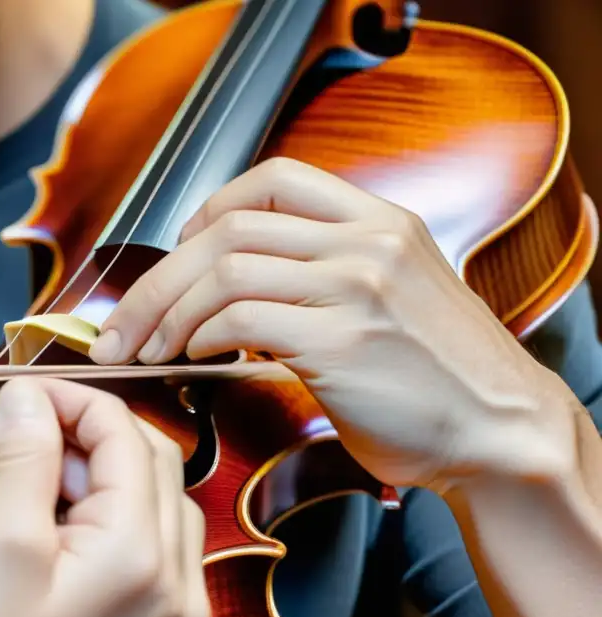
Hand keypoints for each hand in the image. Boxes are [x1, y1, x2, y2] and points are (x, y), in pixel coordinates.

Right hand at [0, 378, 209, 616]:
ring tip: (45, 495)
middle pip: (156, 473)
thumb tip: (31, 397)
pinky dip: (122, 540)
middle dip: (95, 441)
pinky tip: (70, 549)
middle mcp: (179, 599)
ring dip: (110, 488)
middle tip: (32, 441)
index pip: (127, 439)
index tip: (27, 395)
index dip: (74, 401)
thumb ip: (26, 454)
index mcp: (140, 560)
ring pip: (163, 519)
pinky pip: (160, 573)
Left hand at [89, 157, 561, 488]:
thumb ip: (326, 272)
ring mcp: (355, 288)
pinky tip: (191, 357)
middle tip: (124, 321)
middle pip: (229, 228)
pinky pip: (240, 320)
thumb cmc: (434, 374)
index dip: (211, 208)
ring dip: (166, 310)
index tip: (180, 247)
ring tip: (147, 347)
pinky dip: (199, 335)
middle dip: (158, 277)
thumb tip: (229, 284)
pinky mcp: (340, 342)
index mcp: (380, 221)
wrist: (499, 430)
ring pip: (224, 270)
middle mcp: (367, 243)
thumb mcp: (393, 294)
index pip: (274, 178)